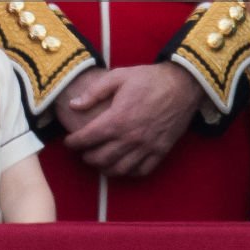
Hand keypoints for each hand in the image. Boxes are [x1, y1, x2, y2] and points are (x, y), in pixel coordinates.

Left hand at [61, 63, 203, 177]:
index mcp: (117, 118)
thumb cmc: (148, 79)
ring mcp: (147, 147)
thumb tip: (73, 105)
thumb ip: (93, 93)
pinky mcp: (161, 151)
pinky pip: (141, 171)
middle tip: (82, 152)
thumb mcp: (117, 77)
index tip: (68, 142)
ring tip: (98, 161)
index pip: (88, 138)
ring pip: (119, 169)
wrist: (181, 85)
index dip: (74, 143)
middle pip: (101, 158)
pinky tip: (121, 165)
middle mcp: (131, 137)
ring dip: (104, 168)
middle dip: (87, 157)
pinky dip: (128, 172)